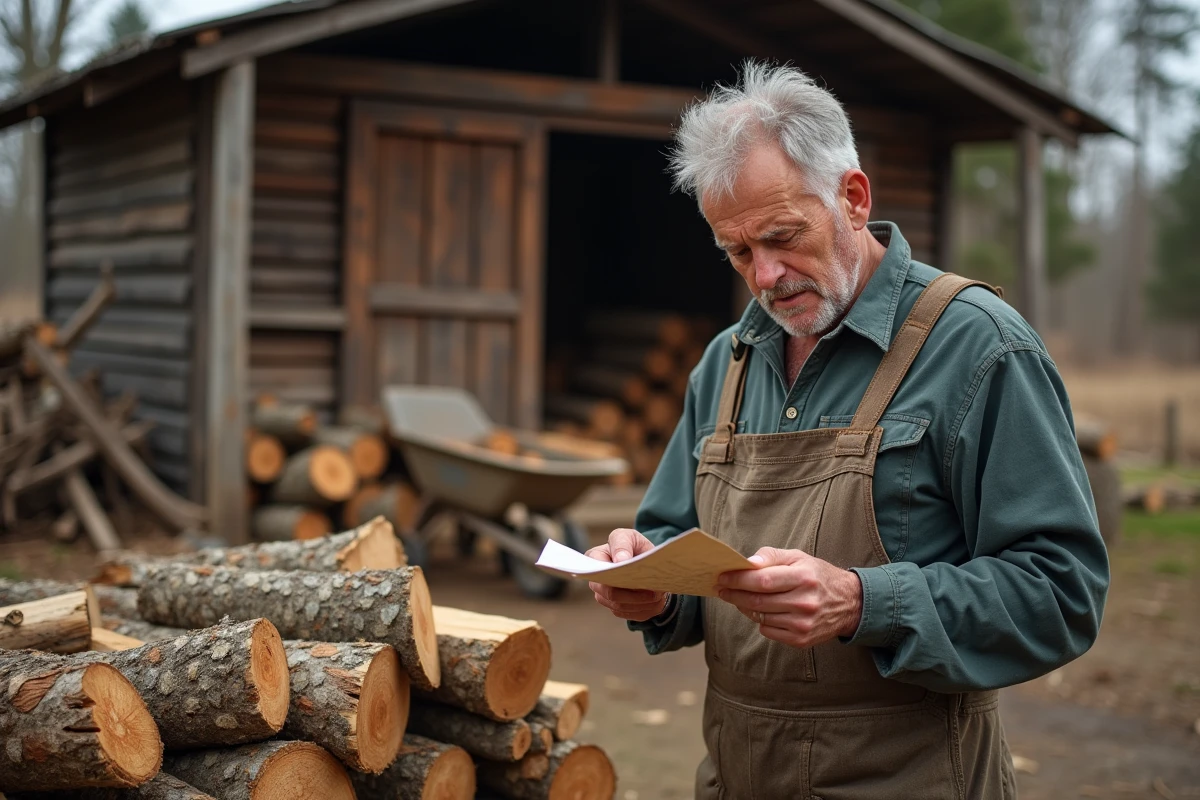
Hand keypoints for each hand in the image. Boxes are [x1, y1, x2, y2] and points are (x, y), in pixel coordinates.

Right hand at [586, 528, 669, 621]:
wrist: (644, 562)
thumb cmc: (633, 546)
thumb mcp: (630, 537)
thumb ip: (623, 544)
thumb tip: (620, 560)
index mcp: (594, 558)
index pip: (597, 570)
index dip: (613, 576)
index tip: (633, 573)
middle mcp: (595, 580)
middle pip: (610, 594)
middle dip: (634, 594)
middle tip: (655, 591)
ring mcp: (604, 597)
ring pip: (622, 607)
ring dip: (642, 603)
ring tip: (659, 594)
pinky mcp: (617, 609)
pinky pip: (630, 614)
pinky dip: (646, 609)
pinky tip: (656, 600)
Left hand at [716, 547, 862, 647]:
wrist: (849, 603)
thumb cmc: (817, 576)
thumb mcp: (799, 557)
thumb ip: (771, 556)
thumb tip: (747, 563)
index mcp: (803, 577)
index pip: (762, 580)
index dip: (738, 580)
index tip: (722, 577)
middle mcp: (804, 602)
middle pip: (757, 601)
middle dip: (734, 594)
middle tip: (721, 589)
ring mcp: (803, 624)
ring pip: (760, 617)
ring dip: (744, 607)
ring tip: (739, 598)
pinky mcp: (801, 640)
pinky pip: (768, 631)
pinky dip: (760, 621)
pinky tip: (763, 611)